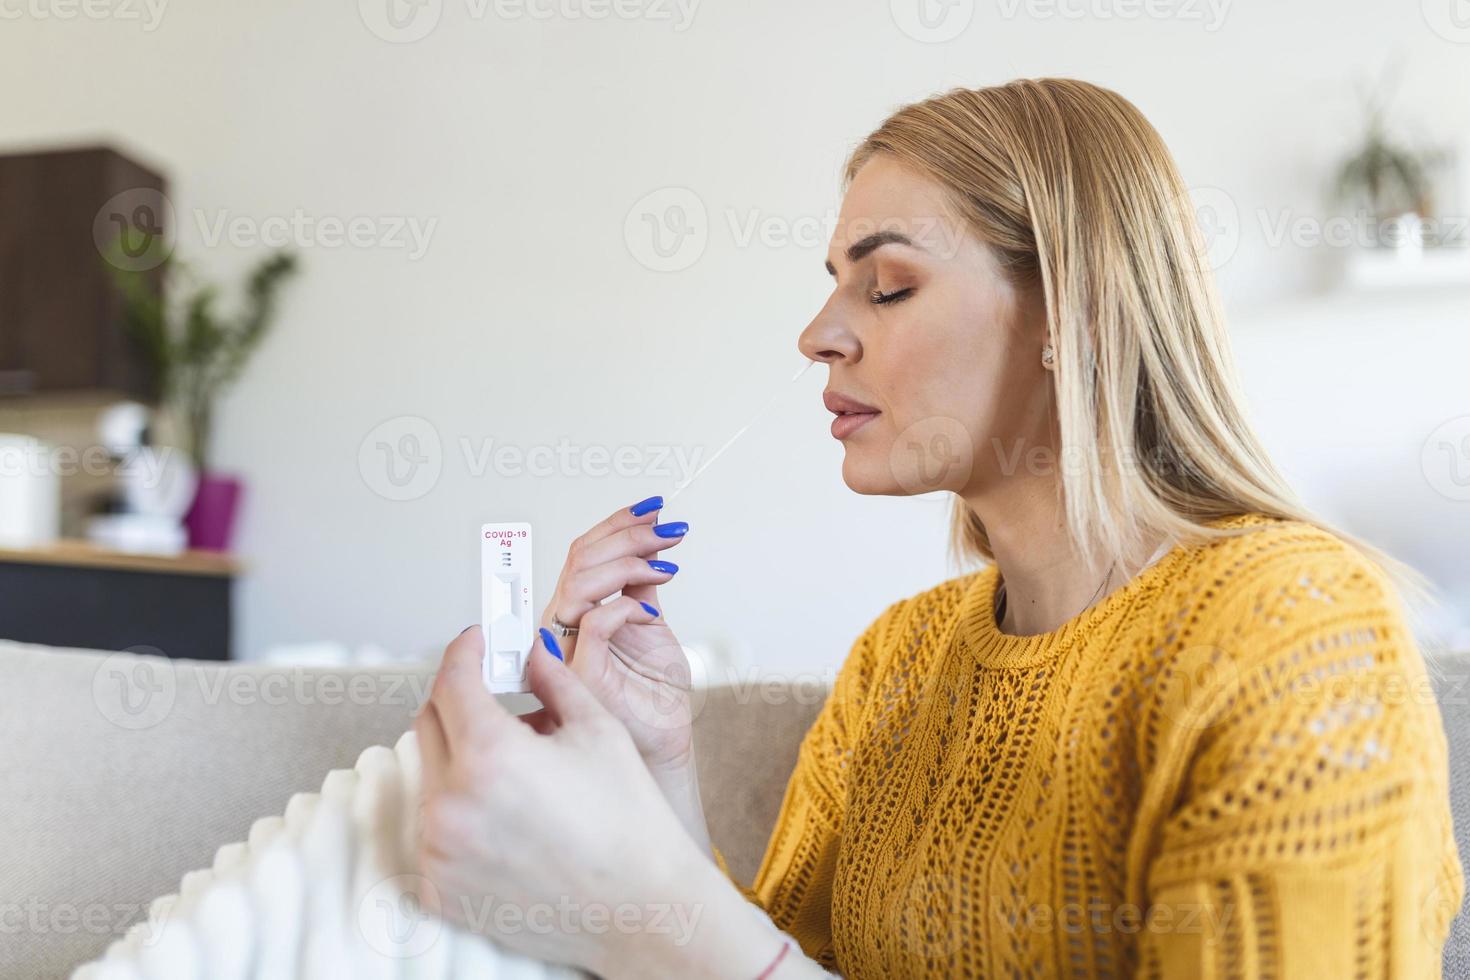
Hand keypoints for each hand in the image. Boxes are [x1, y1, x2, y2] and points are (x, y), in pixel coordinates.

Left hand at [416, 627, 821, 979]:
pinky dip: (461, 810)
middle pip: (429, 724)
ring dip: (461, 758)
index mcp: (489, 756)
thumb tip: (532, 652)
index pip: (452, 680)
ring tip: (517, 769)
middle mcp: (451, 804)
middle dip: (459, 700)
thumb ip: (554, 680)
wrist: (641, 908)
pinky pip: (434, 829)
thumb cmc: (629, 827)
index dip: (465, 651)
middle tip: (494, 697)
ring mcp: (440, 851)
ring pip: (430, 777)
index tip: (476, 643)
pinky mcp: (440, 887)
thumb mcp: (597, 731)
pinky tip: (507, 814)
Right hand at [538, 496, 693, 773]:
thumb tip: (648, 540)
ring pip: (581, 581)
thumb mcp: (651, 623)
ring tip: (666, 563)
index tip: (654, 509)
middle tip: (668, 531)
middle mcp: (564, 624)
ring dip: (630, 561)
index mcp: (577, 609)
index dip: (616, 523)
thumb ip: (640, 585)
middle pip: (580, 558)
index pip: (583, 552)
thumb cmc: (652, 694)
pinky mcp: (580, 672)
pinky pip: (594, 621)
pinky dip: (627, 605)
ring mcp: (567, 647)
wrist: (663, 740)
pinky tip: (652, 610)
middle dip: (629, 534)